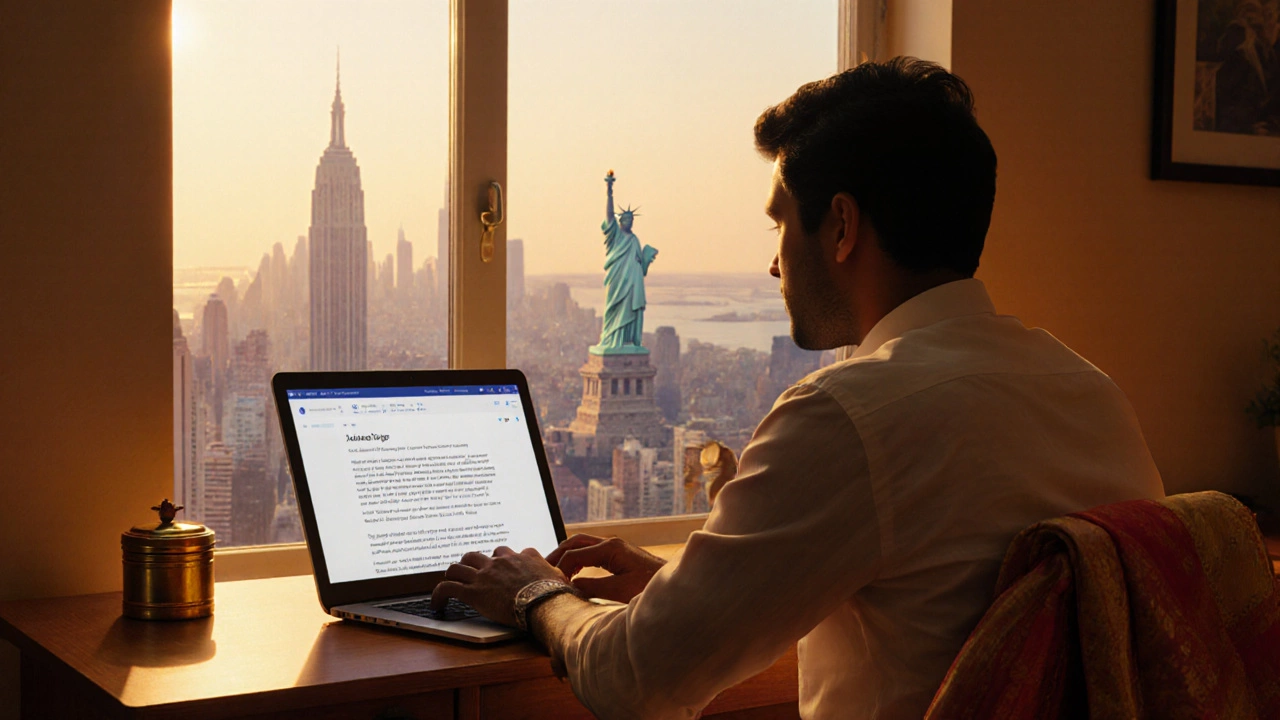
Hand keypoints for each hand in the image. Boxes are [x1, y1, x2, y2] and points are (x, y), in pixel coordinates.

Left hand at [430, 547, 566, 626]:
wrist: (545, 602)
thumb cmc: (556, 594)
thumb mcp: (561, 578)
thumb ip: (557, 575)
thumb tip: (567, 579)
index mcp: (522, 557)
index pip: (507, 553)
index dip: (502, 562)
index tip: (501, 570)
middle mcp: (501, 562)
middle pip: (479, 554)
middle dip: (472, 562)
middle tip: (471, 573)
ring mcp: (486, 575)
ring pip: (459, 566)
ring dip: (453, 573)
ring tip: (451, 581)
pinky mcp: (473, 592)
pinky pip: (447, 587)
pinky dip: (439, 594)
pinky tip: (437, 602)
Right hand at [546, 534, 665, 603]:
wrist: (675, 587)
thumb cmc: (649, 588)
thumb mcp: (619, 591)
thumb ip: (592, 587)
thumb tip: (570, 586)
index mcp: (610, 548)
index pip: (575, 554)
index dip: (560, 568)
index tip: (551, 583)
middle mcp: (611, 543)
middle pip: (575, 542)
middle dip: (557, 554)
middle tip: (541, 569)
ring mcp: (615, 547)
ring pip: (583, 545)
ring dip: (567, 555)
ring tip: (553, 571)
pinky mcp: (619, 555)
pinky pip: (592, 552)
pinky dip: (578, 559)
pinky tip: (573, 573)